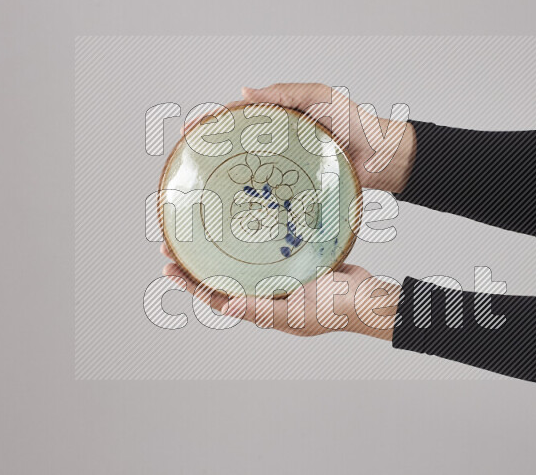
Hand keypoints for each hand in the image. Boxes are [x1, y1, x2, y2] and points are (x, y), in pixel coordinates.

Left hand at [160, 243, 398, 340]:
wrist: (367, 295)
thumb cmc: (334, 309)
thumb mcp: (297, 315)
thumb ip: (262, 311)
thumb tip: (225, 307)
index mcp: (262, 308)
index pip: (217, 296)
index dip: (191, 284)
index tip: (168, 268)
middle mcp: (266, 291)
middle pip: (222, 276)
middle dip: (195, 262)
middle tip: (170, 241)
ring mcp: (280, 273)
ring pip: (240, 259)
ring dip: (217, 247)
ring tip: (197, 229)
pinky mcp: (294, 257)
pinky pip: (265, 246)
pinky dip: (249, 235)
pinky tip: (240, 220)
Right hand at [184, 83, 416, 192]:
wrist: (384, 157)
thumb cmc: (357, 122)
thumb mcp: (321, 97)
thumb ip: (286, 93)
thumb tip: (244, 92)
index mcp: (281, 119)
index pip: (239, 117)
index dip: (211, 122)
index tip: (188, 130)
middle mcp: (280, 144)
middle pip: (238, 147)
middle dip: (210, 153)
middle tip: (186, 162)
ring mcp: (288, 168)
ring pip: (252, 174)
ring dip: (227, 180)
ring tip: (202, 188)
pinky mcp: (299, 190)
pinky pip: (273, 195)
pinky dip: (254, 201)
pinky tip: (238, 210)